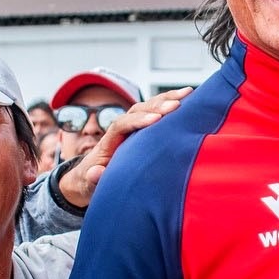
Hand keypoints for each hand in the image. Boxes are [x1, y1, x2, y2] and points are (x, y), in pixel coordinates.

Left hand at [57, 87, 191, 206]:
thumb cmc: (92, 182)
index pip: (120, 126)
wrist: (91, 178)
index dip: (137, 121)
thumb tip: (95, 172)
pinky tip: (187, 98)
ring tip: (187, 93)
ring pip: (146, 108)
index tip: (155, 119)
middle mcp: (120, 131)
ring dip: (165, 99)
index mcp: (108, 143)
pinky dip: (168, 104)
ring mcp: (131, 129)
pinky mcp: (142, 132)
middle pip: (136, 111)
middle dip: (156, 106)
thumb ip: (93, 179)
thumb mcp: (90, 185)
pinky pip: (154, 114)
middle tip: (176, 105)